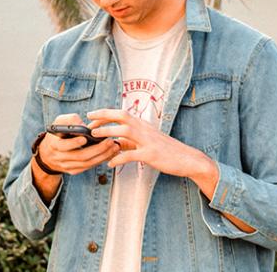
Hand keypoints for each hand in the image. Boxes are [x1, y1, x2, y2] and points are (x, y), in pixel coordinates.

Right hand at [38, 113, 120, 174]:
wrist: (48, 153)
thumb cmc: (57, 133)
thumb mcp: (59, 122)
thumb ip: (70, 120)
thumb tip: (84, 125)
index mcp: (54, 144)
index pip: (63, 146)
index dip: (74, 143)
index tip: (85, 137)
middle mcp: (60, 157)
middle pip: (80, 156)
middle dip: (97, 149)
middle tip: (109, 141)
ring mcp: (67, 166)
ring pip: (86, 163)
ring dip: (102, 156)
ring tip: (114, 147)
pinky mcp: (73, 170)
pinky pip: (88, 167)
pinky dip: (100, 160)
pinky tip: (110, 154)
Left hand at [87, 109, 210, 178]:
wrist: (188, 159)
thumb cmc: (166, 151)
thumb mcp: (147, 143)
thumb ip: (130, 142)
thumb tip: (113, 143)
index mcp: (143, 125)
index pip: (122, 113)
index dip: (105, 113)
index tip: (91, 116)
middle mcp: (145, 129)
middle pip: (122, 116)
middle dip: (103, 116)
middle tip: (89, 123)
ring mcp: (148, 141)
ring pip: (125, 131)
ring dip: (108, 132)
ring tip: (95, 136)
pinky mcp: (151, 154)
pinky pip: (131, 155)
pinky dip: (119, 158)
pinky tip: (110, 164)